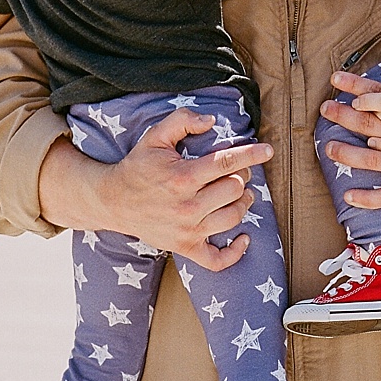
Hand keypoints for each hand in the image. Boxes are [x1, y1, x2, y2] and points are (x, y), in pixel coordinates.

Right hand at [45, 107, 265, 270]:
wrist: (112, 201)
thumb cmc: (138, 166)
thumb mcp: (155, 136)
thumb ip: (182, 120)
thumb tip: (212, 120)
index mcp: (183, 177)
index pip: (227, 163)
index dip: (251, 154)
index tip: (268, 150)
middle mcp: (187, 206)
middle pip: (235, 189)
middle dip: (242, 176)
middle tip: (238, 170)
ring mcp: (187, 230)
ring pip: (233, 217)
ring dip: (243, 203)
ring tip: (240, 192)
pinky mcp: (185, 247)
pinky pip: (216, 260)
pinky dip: (235, 252)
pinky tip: (244, 238)